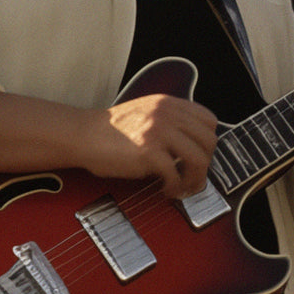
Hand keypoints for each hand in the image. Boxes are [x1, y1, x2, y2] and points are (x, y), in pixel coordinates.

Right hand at [81, 94, 218, 198]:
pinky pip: (176, 174)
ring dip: (195, 179)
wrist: (84, 134)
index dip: (208, 142)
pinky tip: (166, 189)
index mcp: (170, 104)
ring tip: (184, 187)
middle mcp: (168, 114)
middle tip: (195, 177)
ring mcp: (159, 132)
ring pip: (199, 159)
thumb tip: (193, 144)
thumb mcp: (148, 112)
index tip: (201, 156)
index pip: (209, 120)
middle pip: (209, 141)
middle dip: (206, 164)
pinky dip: (175, 187)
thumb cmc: (111, 130)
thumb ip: (171, 120)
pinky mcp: (148, 152)